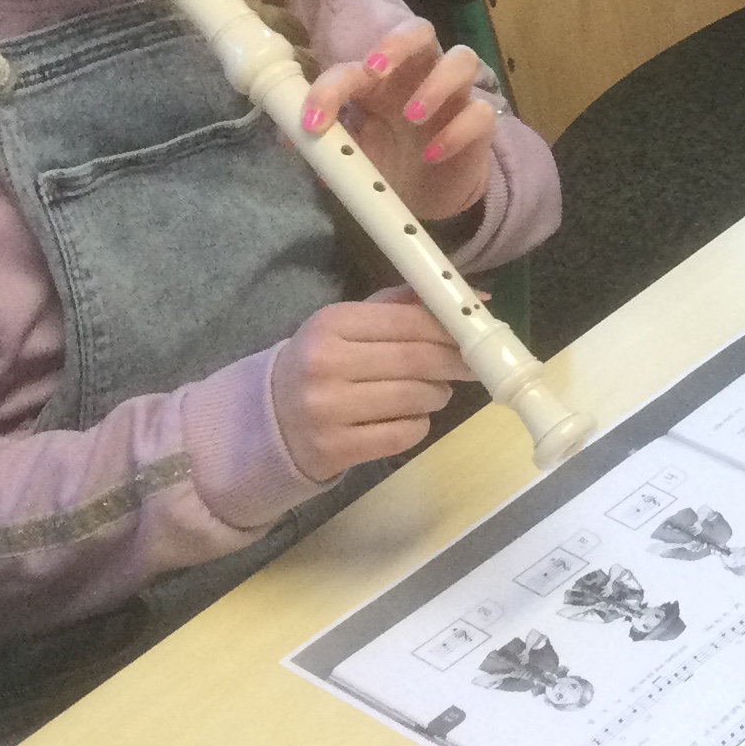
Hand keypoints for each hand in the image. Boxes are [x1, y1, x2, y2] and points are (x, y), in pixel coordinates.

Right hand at [272, 290, 472, 480]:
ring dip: (438, 394)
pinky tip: (410, 416)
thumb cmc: (320, 363)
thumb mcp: (347, 326)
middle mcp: (325, 364)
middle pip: (416, 360)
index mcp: (330, 323)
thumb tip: (477, 296)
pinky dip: (419, 424)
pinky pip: (403, 434)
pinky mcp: (334, 449)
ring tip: (435, 391)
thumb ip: (402, 306)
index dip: (449, 328)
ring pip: (414, 398)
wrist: (267, 420)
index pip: (408, 321)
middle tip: (472, 365)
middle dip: (455, 362)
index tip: (474, 334)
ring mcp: (328, 410)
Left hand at [298, 20, 495, 224]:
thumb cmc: (390, 161)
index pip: (356, 66)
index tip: (312, 121)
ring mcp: (454, 96)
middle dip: (397, 43)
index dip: (331, 88)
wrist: (430, 195)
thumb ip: (325, 142)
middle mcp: (419, 75)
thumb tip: (289, 138)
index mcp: (382, 78)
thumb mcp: (354, 153)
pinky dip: (459, 130)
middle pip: (419, 30)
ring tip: (412, 115)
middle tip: (375, 70)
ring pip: (462, 58)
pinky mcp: (480, 124)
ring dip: (436, 83)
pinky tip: (434, 153)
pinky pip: (481, 112)